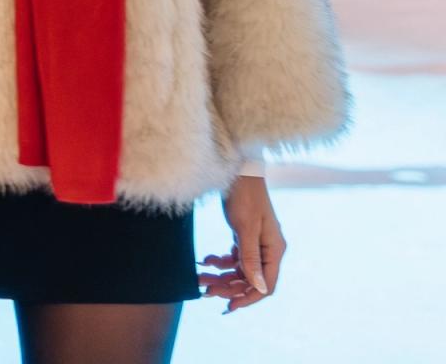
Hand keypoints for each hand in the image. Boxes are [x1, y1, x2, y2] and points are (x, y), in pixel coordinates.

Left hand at [200, 176, 285, 312]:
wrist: (235, 169)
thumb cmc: (244, 195)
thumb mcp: (245, 227)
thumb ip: (251, 258)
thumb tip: (259, 288)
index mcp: (275, 250)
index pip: (266, 286)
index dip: (248, 298)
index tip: (228, 306)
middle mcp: (268, 250)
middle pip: (250, 279)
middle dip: (228, 287)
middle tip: (205, 290)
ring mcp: (256, 243)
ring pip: (240, 270)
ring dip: (221, 275)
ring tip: (201, 276)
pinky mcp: (244, 236)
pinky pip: (234, 257)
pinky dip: (220, 261)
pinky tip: (206, 260)